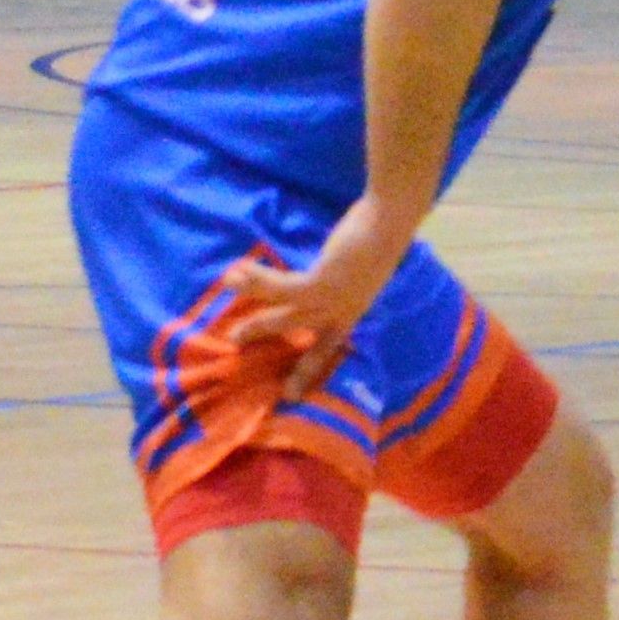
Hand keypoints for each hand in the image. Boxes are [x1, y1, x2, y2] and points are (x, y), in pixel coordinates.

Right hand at [214, 198, 407, 393]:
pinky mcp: (323, 283)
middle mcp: (345, 313)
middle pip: (308, 345)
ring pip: (287, 320)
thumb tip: (310, 280)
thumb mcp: (355, 269)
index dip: (310, 370)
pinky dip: (257, 283)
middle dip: (280, 355)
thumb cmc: (373, 240)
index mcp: (352, 311)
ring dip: (256, 324)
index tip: (292, 396)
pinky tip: (237, 274)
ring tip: (230, 330)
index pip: (331, 348)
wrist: (388, 223)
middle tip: (245, 357)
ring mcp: (335, 302)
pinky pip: (282, 290)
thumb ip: (334, 279)